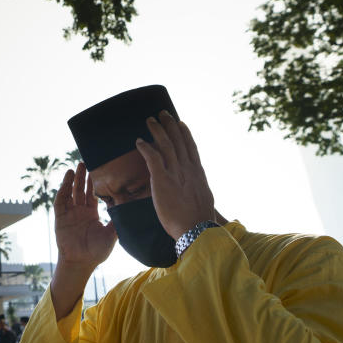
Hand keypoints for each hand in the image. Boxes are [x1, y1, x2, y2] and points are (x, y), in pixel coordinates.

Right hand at [54, 163, 117, 271]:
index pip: (91, 194)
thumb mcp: (112, 234)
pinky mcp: (60, 218)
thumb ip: (118, 220)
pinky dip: (63, 190)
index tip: (95, 171)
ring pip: (69, 192)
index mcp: (91, 214)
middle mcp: (80, 211)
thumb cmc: (97, 252)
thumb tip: (130, 208)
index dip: (92, 183)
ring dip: (71, 180)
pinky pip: (60, 201)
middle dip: (82, 177)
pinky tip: (67, 181)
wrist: (82, 263)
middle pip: (80, 190)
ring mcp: (69, 214)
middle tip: (84, 162)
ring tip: (74, 168)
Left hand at [135, 111, 215, 239]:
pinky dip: (145, 147)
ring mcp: (175, 172)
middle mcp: (187, 168)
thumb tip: (198, 189)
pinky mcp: (163, 179)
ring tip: (150, 120)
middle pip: (178, 140)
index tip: (180, 123)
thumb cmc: (200, 220)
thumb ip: (198, 189)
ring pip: (165, 144)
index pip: (191, 147)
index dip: (185, 134)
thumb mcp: (204, 199)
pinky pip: (152, 157)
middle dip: (170, 125)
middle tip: (163, 113)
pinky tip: (139, 141)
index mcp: (197, 173)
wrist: (197, 229)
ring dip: (157, 130)